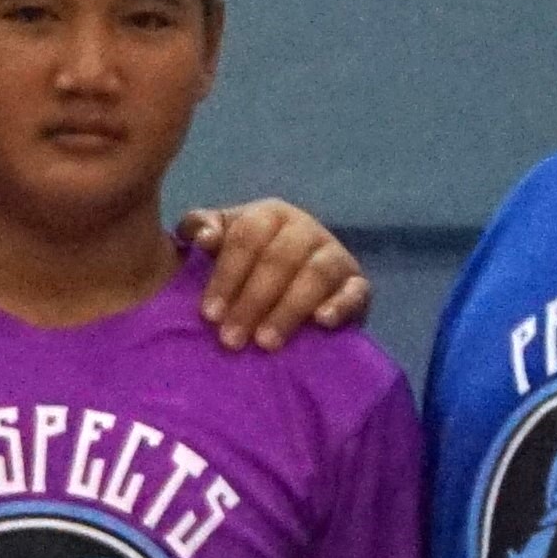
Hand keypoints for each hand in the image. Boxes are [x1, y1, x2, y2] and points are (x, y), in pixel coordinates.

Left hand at [182, 199, 370, 347]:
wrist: (288, 287)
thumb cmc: (243, 264)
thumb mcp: (219, 241)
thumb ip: (200, 229)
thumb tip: (203, 237)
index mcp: (269, 215)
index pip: (247, 237)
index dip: (227, 275)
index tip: (209, 314)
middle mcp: (305, 228)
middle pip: (280, 258)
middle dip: (252, 300)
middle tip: (230, 340)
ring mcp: (335, 254)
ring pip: (316, 274)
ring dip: (289, 309)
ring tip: (266, 342)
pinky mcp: (357, 284)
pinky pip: (356, 291)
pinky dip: (341, 305)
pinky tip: (322, 322)